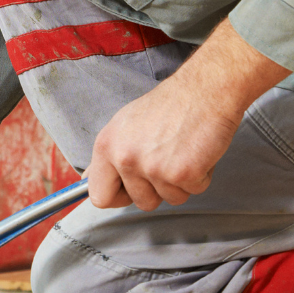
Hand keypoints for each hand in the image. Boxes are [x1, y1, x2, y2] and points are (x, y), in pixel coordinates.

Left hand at [87, 20, 288, 210]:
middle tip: (168, 160)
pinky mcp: (181, 173)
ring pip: (171, 199)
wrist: (204, 90)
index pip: (99, 196)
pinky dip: (202, 176)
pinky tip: (198, 151)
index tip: (132, 190)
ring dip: (182, 182)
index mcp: (106, 146)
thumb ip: (109, 156)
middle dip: (159, 189)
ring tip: (183, 151)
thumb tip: (89, 182)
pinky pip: (194, 191)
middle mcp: (125, 158)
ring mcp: (152, 168)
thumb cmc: (170, 105)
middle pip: (141, 202)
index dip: (119, 197)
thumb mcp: (124, 125)